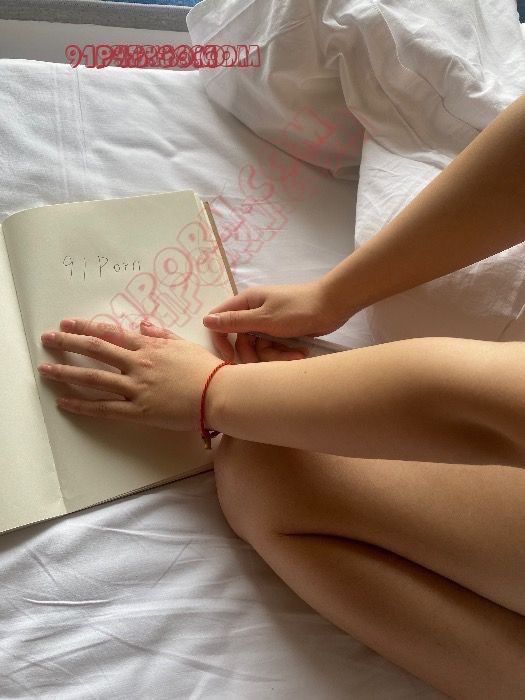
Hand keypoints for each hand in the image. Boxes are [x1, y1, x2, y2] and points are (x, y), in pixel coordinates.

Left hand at [37, 318, 227, 431]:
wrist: (220, 394)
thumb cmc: (207, 369)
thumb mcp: (184, 345)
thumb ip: (161, 334)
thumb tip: (142, 325)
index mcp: (149, 347)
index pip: (111, 334)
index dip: (87, 327)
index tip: (68, 323)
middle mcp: (138, 364)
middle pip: (96, 351)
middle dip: (68, 343)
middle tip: (47, 339)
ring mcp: (136, 388)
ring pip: (94, 379)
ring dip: (66, 373)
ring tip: (45, 370)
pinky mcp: (138, 411)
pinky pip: (104, 409)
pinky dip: (82, 405)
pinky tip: (64, 402)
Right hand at [203, 278, 348, 362]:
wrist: (333, 306)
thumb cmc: (297, 309)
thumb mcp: (264, 318)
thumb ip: (235, 321)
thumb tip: (205, 320)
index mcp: (246, 302)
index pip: (220, 322)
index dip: (222, 341)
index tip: (229, 358)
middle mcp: (254, 312)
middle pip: (242, 341)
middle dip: (257, 355)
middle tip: (271, 360)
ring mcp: (268, 323)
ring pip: (260, 349)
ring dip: (276, 356)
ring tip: (295, 355)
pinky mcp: (282, 333)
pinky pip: (274, 349)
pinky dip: (286, 353)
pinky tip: (300, 353)